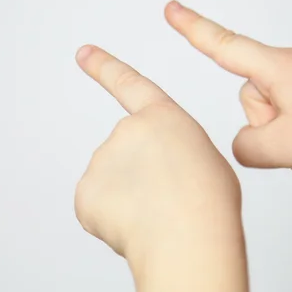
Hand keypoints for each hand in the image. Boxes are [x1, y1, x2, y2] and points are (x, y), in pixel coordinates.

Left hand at [75, 45, 249, 291]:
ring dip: (129, 198)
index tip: (83, 53)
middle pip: (126, 153)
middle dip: (140, 175)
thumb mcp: (205, 159)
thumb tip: (154, 173)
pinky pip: (97, 206)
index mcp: (161, 118)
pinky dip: (111, 219)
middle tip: (167, 199)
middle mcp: (125, 131)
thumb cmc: (208, 203)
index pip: (128, 84)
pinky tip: (134, 228)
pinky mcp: (85, 194)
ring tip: (156, 215)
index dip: (104, 67)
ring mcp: (101, 161)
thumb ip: (173, 151)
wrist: (188, 239)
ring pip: (112, 183)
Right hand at [164, 1, 291, 243]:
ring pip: (282, 104)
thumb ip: (243, 147)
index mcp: (280, 66)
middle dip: (268, 124)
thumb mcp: (276, 150)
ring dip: (290, 132)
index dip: (193, 28)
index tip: (172, 8)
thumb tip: (248, 142)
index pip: (224, 45)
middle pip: (255, 93)